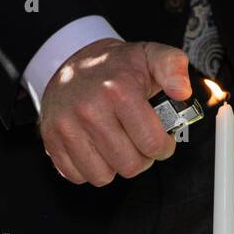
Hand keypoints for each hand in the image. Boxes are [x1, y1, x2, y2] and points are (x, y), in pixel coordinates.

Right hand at [39, 38, 190, 185]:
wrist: (69, 62)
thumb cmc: (115, 67)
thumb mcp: (150, 56)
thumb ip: (174, 67)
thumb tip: (182, 91)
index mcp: (119, 91)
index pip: (152, 144)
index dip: (163, 147)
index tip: (159, 139)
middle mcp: (90, 109)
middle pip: (129, 165)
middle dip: (140, 159)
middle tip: (137, 143)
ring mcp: (67, 126)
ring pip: (102, 177)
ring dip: (114, 166)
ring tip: (116, 145)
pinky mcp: (51, 139)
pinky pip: (77, 176)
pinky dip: (89, 168)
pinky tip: (94, 148)